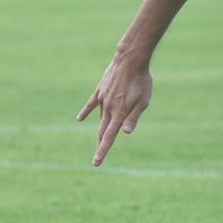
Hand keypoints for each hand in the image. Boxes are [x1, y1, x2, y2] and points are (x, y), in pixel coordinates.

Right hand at [77, 51, 152, 165]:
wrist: (130, 60)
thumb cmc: (141, 81)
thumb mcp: (143, 102)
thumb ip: (133, 118)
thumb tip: (125, 133)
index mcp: (119, 113)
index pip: (109, 137)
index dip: (102, 151)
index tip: (96, 162)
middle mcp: (108, 108)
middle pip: (102, 131)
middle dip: (100, 146)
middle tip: (96, 160)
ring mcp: (102, 99)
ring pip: (101, 117)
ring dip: (103, 126)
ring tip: (105, 134)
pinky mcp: (100, 90)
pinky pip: (91, 104)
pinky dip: (86, 112)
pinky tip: (79, 119)